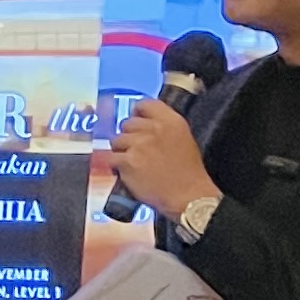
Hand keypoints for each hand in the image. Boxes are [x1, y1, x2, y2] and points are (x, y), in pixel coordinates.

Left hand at [107, 98, 216, 220]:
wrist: (187, 195)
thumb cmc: (187, 171)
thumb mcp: (183, 138)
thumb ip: (163, 127)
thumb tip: (143, 121)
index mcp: (171, 121)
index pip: (145, 104)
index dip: (137, 113)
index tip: (137, 120)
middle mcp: (154, 129)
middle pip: (127, 123)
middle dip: (129, 136)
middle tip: (138, 150)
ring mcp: (139, 145)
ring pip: (117, 140)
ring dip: (121, 151)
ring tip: (135, 163)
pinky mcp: (127, 161)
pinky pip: (112, 158)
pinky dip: (116, 165)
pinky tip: (128, 172)